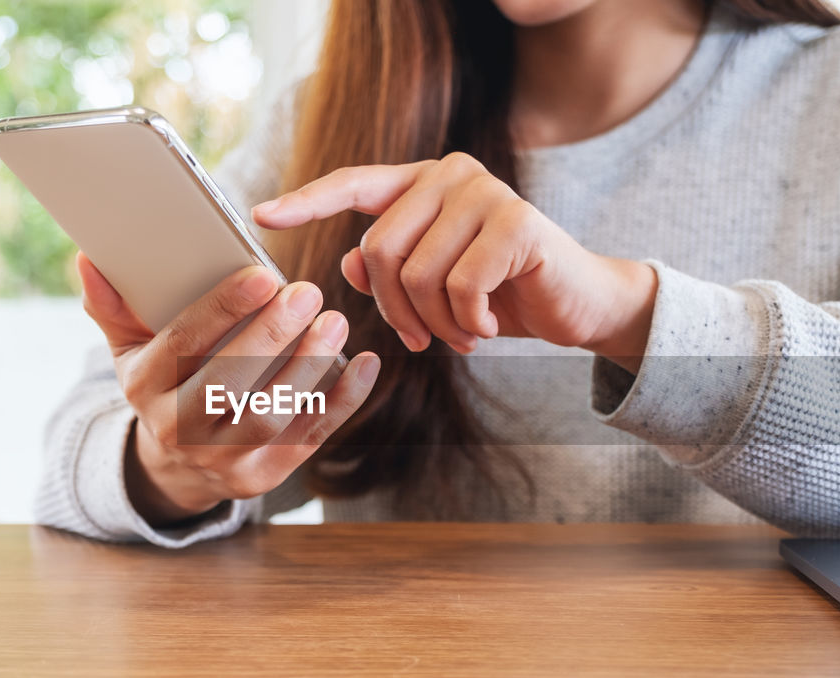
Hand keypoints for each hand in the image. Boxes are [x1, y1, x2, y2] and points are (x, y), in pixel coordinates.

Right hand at [77, 253, 379, 523]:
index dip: (222, 308)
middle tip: (308, 292)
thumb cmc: (164, 385)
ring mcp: (224, 460)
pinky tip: (365, 365)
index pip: (182, 343)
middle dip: (271, 336)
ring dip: (308, 368)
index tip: (262, 274)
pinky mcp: (264, 475)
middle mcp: (179, 429)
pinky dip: (341, 402)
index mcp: (144, 388)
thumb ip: (114, 305)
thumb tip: (90, 259)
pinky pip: (308, 438)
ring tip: (335, 322)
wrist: (177, 466)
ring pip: (271, 416)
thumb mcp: (130, 348)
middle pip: (228, 383)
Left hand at [252, 152, 656, 371]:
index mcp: (423, 183)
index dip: (307, 201)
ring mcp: (485, 192)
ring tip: (463, 335)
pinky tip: (489, 325)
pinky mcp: (516, 222)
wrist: (578, 304)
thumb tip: (344, 268)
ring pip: (418, 273)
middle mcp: (450, 174)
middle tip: (422, 341)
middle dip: (394, 310)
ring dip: (436, 323)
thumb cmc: (501, 294)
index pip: (354, 184)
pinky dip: (468, 321)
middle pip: (379, 250)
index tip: (261, 216)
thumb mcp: (437, 287)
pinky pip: (461, 285)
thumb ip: (390, 271)